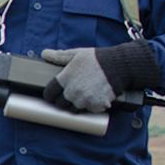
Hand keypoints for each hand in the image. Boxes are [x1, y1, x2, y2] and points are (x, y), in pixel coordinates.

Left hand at [42, 41, 159, 113]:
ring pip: (75, 108)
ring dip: (77, 104)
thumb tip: (45, 54)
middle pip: (61, 104)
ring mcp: (85, 100)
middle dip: (63, 101)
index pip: (49, 94)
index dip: (50, 94)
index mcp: (64, 79)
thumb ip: (59, 56)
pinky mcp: (96, 106)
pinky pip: (89, 110)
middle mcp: (72, 92)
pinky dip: (91, 106)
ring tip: (83, 94)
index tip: (53, 93)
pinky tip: (94, 97)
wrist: (120, 66)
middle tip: (70, 94)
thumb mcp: (76, 54)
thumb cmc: (97, 59)